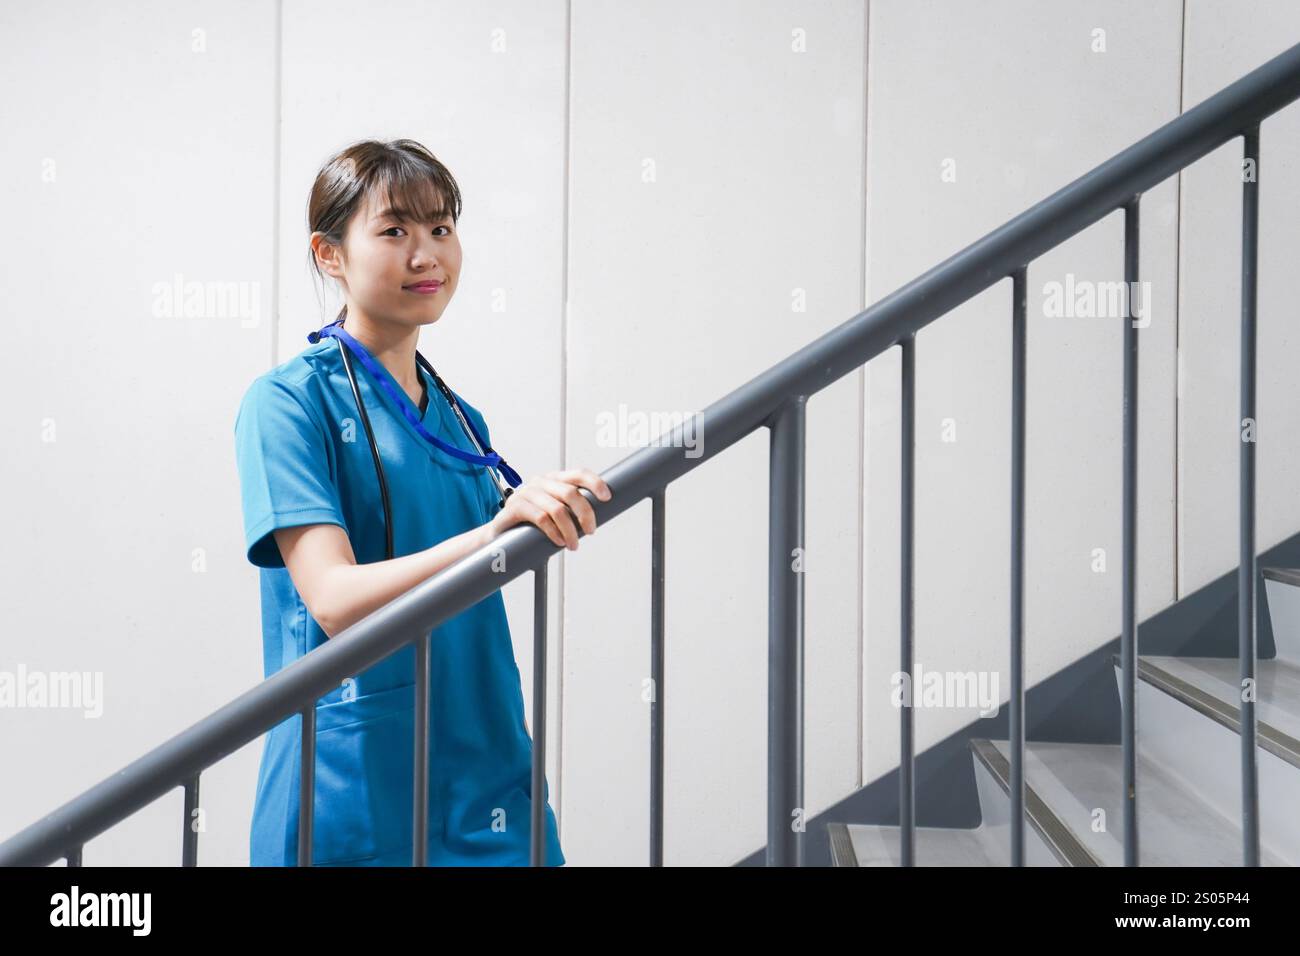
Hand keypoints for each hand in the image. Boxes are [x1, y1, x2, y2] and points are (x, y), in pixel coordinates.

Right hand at [488, 469, 612, 550]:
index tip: (607, 497)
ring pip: (557, 509)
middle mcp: (540, 482)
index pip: (578, 474)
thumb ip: (570, 511)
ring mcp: (526, 493)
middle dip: (585, 514)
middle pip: (570, 493)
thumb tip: (596, 518)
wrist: (500, 536)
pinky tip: (559, 542)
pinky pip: (541, 518)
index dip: (594, 483)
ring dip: (570, 530)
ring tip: (573, 545)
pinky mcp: (514, 507)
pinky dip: (554, 532)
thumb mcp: (553, 514)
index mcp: (553, 480)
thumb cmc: (531, 526)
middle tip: (590, 531)